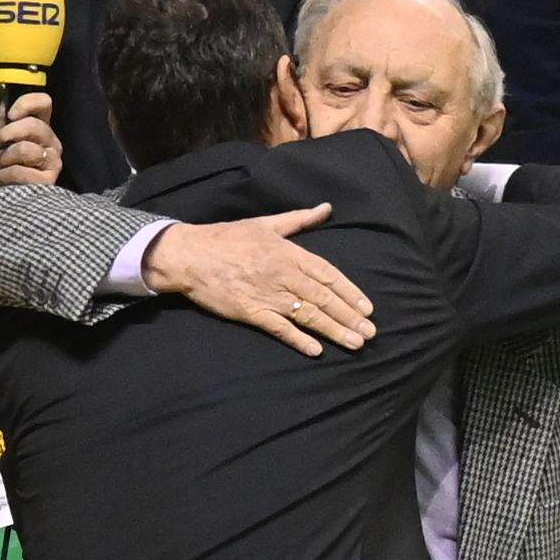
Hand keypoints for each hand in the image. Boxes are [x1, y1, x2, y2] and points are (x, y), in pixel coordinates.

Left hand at [0, 92, 62, 187]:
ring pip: (26, 149)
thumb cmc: (0, 165)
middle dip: (9, 134)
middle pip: (34, 125)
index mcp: (41, 127)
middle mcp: (52, 142)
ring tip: (4, 167)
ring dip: (6, 159)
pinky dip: (7, 174)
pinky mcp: (48, 181)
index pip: (44, 103)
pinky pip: (22, 171)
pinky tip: (7, 179)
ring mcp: (53, 161)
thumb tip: (6, 100)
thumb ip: (3, 119)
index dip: (26, 104)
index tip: (11, 114)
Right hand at [152, 205, 375, 353]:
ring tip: (355, 343)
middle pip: (323, 298)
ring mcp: (267, 295)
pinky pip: (279, 328)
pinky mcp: (250, 312)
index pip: (328, 274)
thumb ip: (299, 219)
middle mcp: (282, 274)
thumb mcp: (266, 224)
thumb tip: (326, 208)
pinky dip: (298, 339)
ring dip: (333, 330)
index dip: (349, 292)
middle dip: (348, 316)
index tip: (367, 307)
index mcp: (288, 253)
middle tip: (370, 332)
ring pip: (307, 315)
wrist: (189, 254)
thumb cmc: (228, 237)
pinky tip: (316, 350)